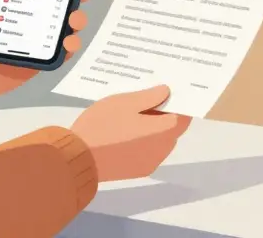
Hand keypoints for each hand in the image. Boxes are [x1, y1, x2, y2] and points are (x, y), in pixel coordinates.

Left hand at [0, 0, 94, 104]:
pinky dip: (70, 47)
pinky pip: (60, 54)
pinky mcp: (39, 61)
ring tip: (74, 20)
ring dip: (77, 21)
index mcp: (14, 3)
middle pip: (59, 4)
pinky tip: (68, 43)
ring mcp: (36, 40)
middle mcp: (29, 19)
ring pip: (65, 27)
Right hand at [71, 85, 192, 181]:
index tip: (171, 90)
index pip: (184, 116)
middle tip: (149, 98)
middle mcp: (163, 150)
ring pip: (160, 141)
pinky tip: (126, 132)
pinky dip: (144, 141)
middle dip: (164, 114)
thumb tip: (167, 92)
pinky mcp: (137, 171)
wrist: (79, 158)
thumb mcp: (125, 103)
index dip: (179, 102)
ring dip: (153, 128)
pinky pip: (148, 152)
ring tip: (134, 114)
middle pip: (172, 129)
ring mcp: (150, 163)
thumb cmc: (104, 125)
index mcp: (164, 131)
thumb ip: (149, 97)